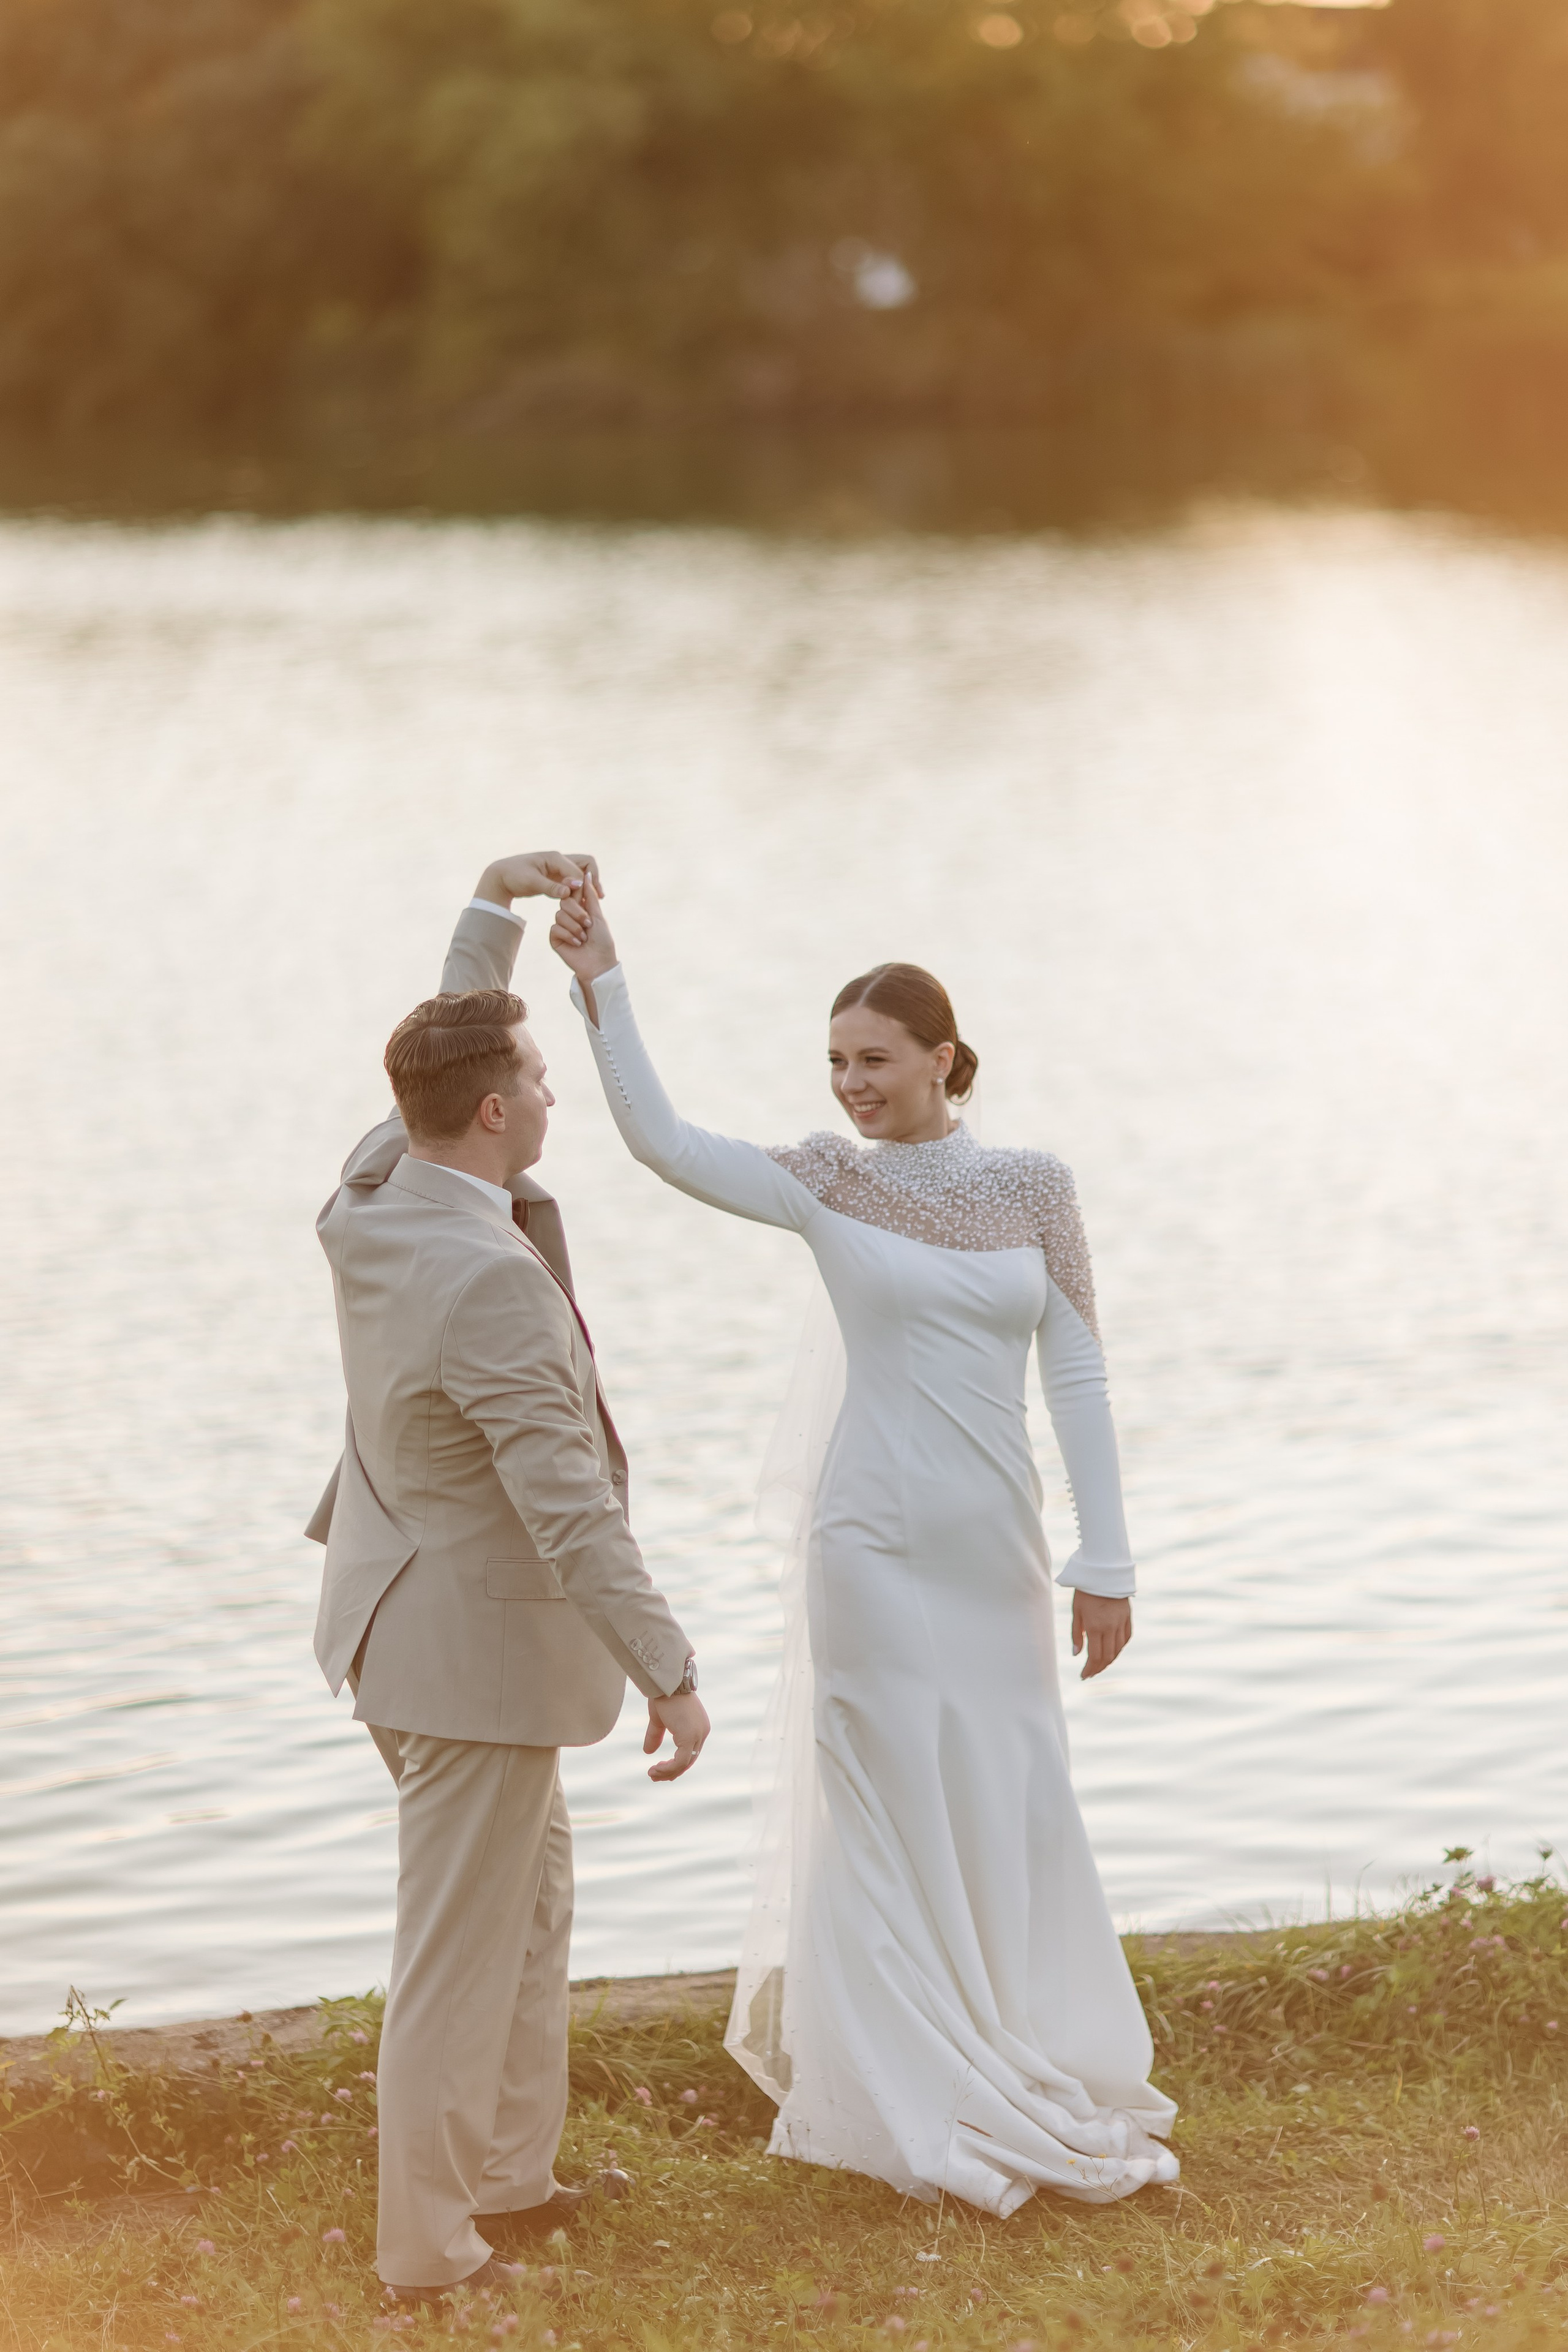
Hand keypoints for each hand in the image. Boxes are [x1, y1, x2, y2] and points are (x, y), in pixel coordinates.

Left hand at [475, 851, 602, 904]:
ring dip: (588, 885)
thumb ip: (552, 887)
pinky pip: (573, 880)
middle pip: (587, 865)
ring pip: (582, 873)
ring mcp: (558, 867)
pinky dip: (579, 889)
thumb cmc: (513, 876)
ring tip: (594, 901)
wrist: (500, 876)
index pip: (578, 871)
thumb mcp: (532, 882)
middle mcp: (559, 860)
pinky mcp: (556, 876)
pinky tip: (581, 901)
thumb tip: (572, 889)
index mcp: (555, 857)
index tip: (579, 903)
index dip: (581, 887)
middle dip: (593, 880)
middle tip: (597, 899)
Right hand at [549, 877, 619, 1005]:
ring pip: (559, 915)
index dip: (574, 890)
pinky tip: (577, 944)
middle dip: (577, 912)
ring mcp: (561, 926)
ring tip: (584, 938)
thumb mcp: (598, 916)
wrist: (599, 964)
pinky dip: (568, 935)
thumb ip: (590, 896)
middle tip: (588, 924)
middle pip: (564, 901)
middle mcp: (569, 915)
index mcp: (581, 908)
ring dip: (574, 927)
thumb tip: (588, 873)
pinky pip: (555, 928)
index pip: (572, 892)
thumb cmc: (602, 941)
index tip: (580, 892)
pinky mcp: (555, 938)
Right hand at [643, 1690, 710, 1781]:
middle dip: (671, 1771)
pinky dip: (667, 1768)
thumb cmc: (663, 1696)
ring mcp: (697, 1734)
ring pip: (684, 1763)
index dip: (676, 1764)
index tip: (661, 1769)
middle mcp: (702, 1732)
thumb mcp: (659, 1720)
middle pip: (689, 1760)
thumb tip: (648, 1752)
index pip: (690, 1752)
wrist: (665, 1683)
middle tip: (654, 1776)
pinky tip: (655, 1769)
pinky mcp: (689, 1737)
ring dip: (667, 1772)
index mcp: (698, 1727)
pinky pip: (680, 1761)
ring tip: (651, 1774)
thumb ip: (656, 1736)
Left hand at [1072, 1591, 1131, 1679]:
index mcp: (1095, 1627)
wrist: (1104, 1572)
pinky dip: (1119, 1648)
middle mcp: (1110, 1627)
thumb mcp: (1076, 1612)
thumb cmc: (1085, 1592)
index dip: (1089, 1669)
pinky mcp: (1128, 1617)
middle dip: (1098, 1668)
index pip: (1094, 1657)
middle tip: (1090, 1673)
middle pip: (1107, 1657)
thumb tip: (1076, 1655)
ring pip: (1118, 1650)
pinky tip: (1113, 1651)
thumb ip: (1077, 1634)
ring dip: (1109, 1660)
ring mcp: (1121, 1623)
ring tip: (1100, 1665)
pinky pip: (1126, 1638)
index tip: (1083, 1675)